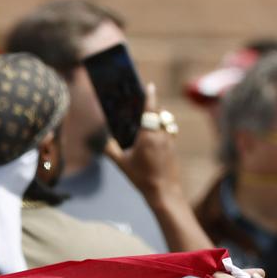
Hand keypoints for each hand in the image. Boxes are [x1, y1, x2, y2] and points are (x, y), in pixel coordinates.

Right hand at [104, 83, 186, 203]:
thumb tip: (103, 139)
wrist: (164, 191)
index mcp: (148, 136)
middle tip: (145, 104)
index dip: (150, 96)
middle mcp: (161, 135)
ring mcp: (170, 141)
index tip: (150, 86)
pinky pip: (169, 132)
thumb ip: (110, 149)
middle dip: (154, 107)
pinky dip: (162, 129)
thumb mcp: (121, 163)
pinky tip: (153, 138)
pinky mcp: (173, 148)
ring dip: (159, 118)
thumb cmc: (141, 177)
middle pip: (160, 113)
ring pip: (167, 122)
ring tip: (149, 120)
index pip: (150, 110)